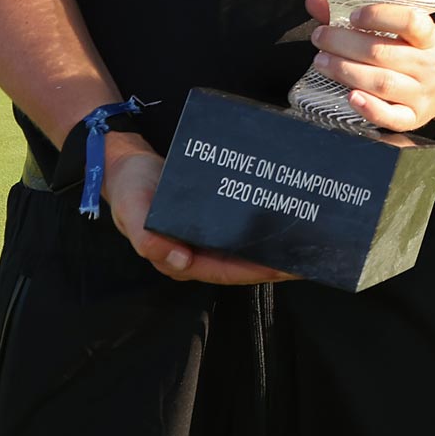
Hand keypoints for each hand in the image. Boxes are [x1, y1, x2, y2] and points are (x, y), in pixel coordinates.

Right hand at [101, 133, 296, 284]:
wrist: (125, 163)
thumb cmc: (129, 189)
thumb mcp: (132, 210)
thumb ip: (148, 237)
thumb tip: (178, 260)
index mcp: (179, 259)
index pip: (225, 271)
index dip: (256, 271)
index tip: (285, 268)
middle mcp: (196, 253)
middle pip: (241, 264)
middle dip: (274, 262)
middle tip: (308, 254)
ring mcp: (204, 237)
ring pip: (243, 247)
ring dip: (271, 245)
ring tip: (303, 239)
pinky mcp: (210, 219)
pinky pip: (239, 227)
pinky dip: (259, 224)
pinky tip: (281, 217)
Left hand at [305, 0, 434, 129]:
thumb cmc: (418, 49)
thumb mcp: (403, 29)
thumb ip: (359, 15)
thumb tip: (314, 0)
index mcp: (429, 36)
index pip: (410, 22)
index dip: (380, 16)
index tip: (353, 15)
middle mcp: (427, 64)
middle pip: (384, 54)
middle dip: (345, 44)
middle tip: (320, 37)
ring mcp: (422, 93)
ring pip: (383, 83)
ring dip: (347, 72)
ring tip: (321, 62)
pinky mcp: (414, 117)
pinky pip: (393, 117)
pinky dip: (370, 109)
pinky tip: (349, 97)